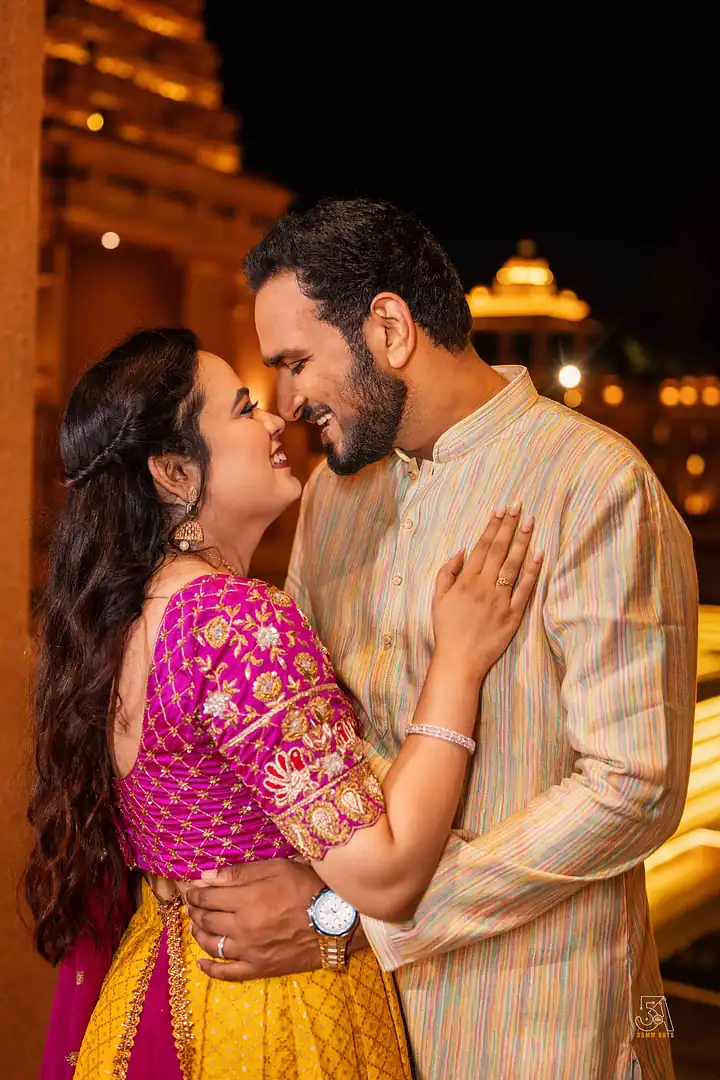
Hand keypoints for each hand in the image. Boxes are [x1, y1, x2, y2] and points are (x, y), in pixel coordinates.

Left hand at [185, 859, 366, 981]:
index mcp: (246, 901)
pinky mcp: (259, 968)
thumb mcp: (277, 869)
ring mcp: (249, 951)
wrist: (336, 921)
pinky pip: (228, 973)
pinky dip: (211, 969)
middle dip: (196, 912)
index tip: (192, 891)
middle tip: (194, 906)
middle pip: (207, 920)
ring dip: (199, 935)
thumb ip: (240, 873)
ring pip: (212, 945)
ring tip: (196, 927)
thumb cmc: (308, 889)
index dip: (196, 894)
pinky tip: (202, 963)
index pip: (208, 898)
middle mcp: (242, 928)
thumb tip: (207, 876)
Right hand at [432, 505, 541, 680]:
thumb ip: (447, 572)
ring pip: (514, 565)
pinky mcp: (513, 615)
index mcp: (466, 581)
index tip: (500, 509)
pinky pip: (525, 589)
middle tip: (518, 505)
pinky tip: (539, 554)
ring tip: (529, 521)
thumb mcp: (437, 598)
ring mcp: (500, 600)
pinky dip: (533, 571)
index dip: (492, 526)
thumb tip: (463, 551)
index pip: (482, 547)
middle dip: (509, 525)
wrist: (459, 660)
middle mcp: (484, 587)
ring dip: (522, 541)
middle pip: (499, 550)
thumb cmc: (447, 629)